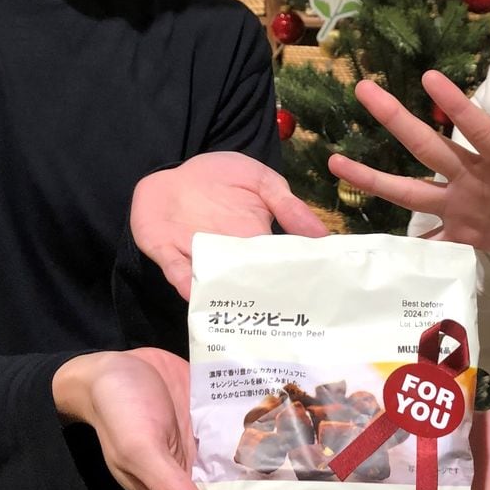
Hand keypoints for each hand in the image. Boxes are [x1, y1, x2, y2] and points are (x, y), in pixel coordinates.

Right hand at [53, 349, 325, 489]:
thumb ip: (169, 487)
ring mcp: (216, 455)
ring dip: (294, 480)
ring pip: (262, 478)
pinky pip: (256, 440)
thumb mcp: (138, 448)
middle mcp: (204, 484)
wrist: (110, 367)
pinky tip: (311, 433)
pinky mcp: (222, 426)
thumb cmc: (118, 411)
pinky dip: (281, 442)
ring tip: (331, 473)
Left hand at [131, 151, 328, 298]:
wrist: (175, 172)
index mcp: (255, 242)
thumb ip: (288, 205)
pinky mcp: (167, 254)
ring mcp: (196, 258)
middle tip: (276, 317)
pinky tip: (194, 294)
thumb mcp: (262, 181)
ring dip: (222, 298)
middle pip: (245, 283)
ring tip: (238, 315)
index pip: (275, 266)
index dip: (289, 282)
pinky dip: (184, 282)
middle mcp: (228, 257)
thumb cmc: (222, 177)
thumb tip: (322, 235)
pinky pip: (176, 271)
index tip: (308, 300)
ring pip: (212, 284)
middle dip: (257, 299)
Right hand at [327, 71, 489, 271]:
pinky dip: (398, 246)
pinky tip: (363, 248)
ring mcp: (458, 201)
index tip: (431, 79)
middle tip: (364, 88)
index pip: (481, 129)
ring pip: (409, 185)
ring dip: (373, 176)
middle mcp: (472, 175)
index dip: (459, 107)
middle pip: (429, 144)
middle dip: (397, 118)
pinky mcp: (455, 230)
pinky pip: (421, 236)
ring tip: (332, 161)